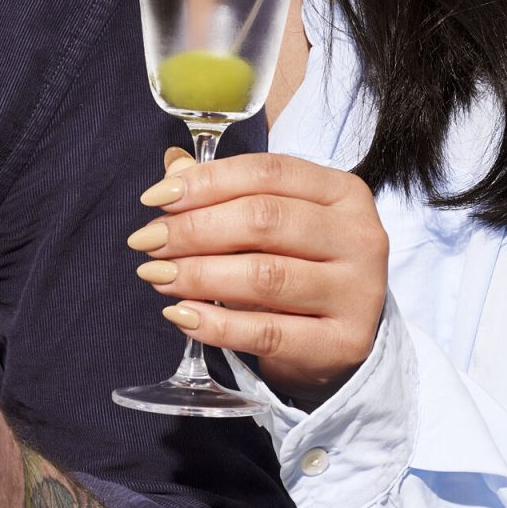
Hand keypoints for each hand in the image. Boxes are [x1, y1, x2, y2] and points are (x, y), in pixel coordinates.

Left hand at [129, 147, 389, 407]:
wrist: (339, 339)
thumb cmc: (298, 264)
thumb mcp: (273, 220)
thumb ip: (226, 190)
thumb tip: (173, 165)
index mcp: (342, 192)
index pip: (267, 171)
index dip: (205, 181)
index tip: (154, 199)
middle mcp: (359, 236)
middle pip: (264, 220)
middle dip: (194, 229)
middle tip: (147, 242)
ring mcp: (357, 292)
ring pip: (264, 275)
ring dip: (198, 274)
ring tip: (157, 277)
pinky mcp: (343, 342)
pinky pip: (269, 332)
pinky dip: (217, 324)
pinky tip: (182, 315)